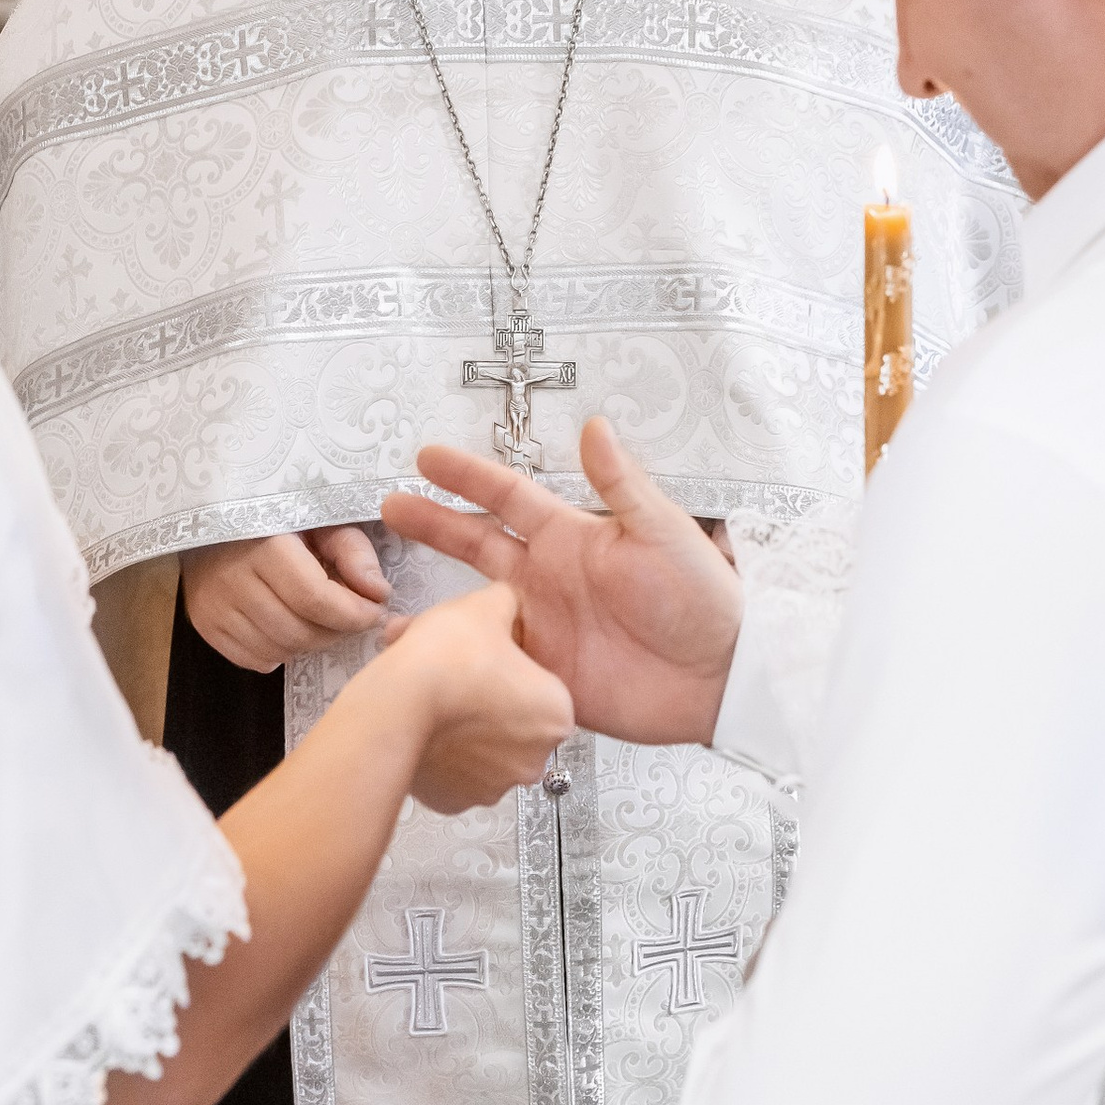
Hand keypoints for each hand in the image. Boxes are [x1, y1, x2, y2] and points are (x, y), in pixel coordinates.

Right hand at [182, 525, 388, 669]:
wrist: (212, 517)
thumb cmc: (276, 517)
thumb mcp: (320, 519)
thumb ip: (352, 551)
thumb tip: (378, 593)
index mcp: (264, 545)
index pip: (315, 599)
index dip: (354, 613)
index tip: (376, 611)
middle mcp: (232, 579)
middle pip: (299, 631)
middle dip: (337, 631)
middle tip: (352, 616)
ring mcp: (213, 606)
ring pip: (278, 650)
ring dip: (310, 643)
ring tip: (321, 620)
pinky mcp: (204, 624)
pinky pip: (253, 660)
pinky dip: (280, 652)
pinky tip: (289, 626)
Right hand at [368, 582, 573, 813]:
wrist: (398, 701)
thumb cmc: (448, 658)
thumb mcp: (486, 605)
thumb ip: (507, 603)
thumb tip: (505, 604)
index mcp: (557, 715)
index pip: (541, 688)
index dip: (511, 668)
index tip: (486, 657)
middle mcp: (534, 760)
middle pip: (514, 721)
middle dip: (488, 700)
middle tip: (456, 672)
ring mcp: (494, 787)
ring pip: (484, 750)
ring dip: (465, 728)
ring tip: (434, 695)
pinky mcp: (456, 802)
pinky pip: (455, 774)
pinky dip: (443, 755)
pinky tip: (426, 726)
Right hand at [384, 415, 743, 747]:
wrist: (721, 677)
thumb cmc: (702, 598)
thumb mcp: (663, 532)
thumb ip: (621, 485)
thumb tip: (595, 427)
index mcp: (572, 538)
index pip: (507, 498)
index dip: (466, 477)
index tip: (427, 458)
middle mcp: (549, 580)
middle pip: (477, 544)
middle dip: (433, 524)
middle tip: (389, 507)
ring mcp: (543, 628)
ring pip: (475, 607)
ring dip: (436, 600)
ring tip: (384, 600)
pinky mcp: (545, 677)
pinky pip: (493, 666)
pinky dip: (459, 663)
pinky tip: (427, 663)